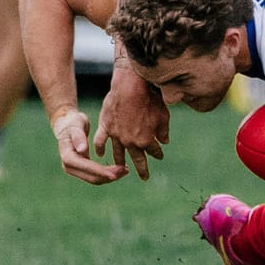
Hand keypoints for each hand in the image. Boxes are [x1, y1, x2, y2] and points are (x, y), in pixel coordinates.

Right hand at [52, 110, 125, 184]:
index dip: (100, 171)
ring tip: (125, 170)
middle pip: (91, 177)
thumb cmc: (73, 122)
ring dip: (110, 177)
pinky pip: (96, 175)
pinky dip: (107, 174)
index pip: (86, 167)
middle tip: (125, 170)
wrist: (67, 125)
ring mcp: (74, 169)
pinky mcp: (81, 169)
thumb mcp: (75, 125)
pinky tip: (119, 169)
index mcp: (67, 156)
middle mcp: (69, 166)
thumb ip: (79, 137)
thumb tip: (82, 150)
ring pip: (95, 179)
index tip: (115, 173)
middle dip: (109, 175)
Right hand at [92, 64, 170, 179]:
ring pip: (118, 153)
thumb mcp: (163, 116)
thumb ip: (163, 131)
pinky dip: (100, 149)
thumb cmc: (150, 100)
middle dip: (142, 168)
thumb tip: (165, 141)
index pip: (153, 151)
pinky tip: (99, 155)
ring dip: (120, 162)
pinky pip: (100, 142)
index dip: (157, 153)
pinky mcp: (106, 127)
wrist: (130, 87)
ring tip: (121, 169)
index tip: (159, 155)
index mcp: (146, 141)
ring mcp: (117, 136)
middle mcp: (130, 142)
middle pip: (137, 159)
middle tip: (145, 177)